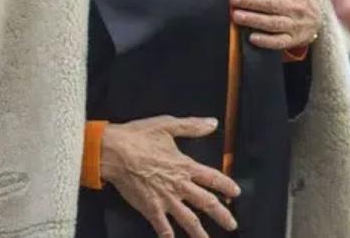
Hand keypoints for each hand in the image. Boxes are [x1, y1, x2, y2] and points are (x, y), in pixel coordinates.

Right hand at [101, 116, 240, 237]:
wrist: (114, 151)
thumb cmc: (138, 137)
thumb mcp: (167, 125)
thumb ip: (192, 126)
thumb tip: (212, 123)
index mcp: (185, 165)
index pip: (212, 178)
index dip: (226, 185)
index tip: (235, 193)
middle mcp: (179, 184)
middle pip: (206, 202)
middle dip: (222, 215)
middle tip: (232, 223)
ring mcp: (166, 199)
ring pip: (189, 219)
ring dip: (200, 232)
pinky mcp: (150, 208)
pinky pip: (163, 227)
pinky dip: (168, 236)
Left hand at [231, 0, 321, 49]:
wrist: (318, 20)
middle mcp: (299, 6)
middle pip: (273, 3)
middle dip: (251, 1)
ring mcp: (296, 25)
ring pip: (274, 22)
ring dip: (255, 19)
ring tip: (236, 15)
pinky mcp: (293, 40)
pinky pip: (280, 41)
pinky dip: (267, 40)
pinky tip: (252, 37)